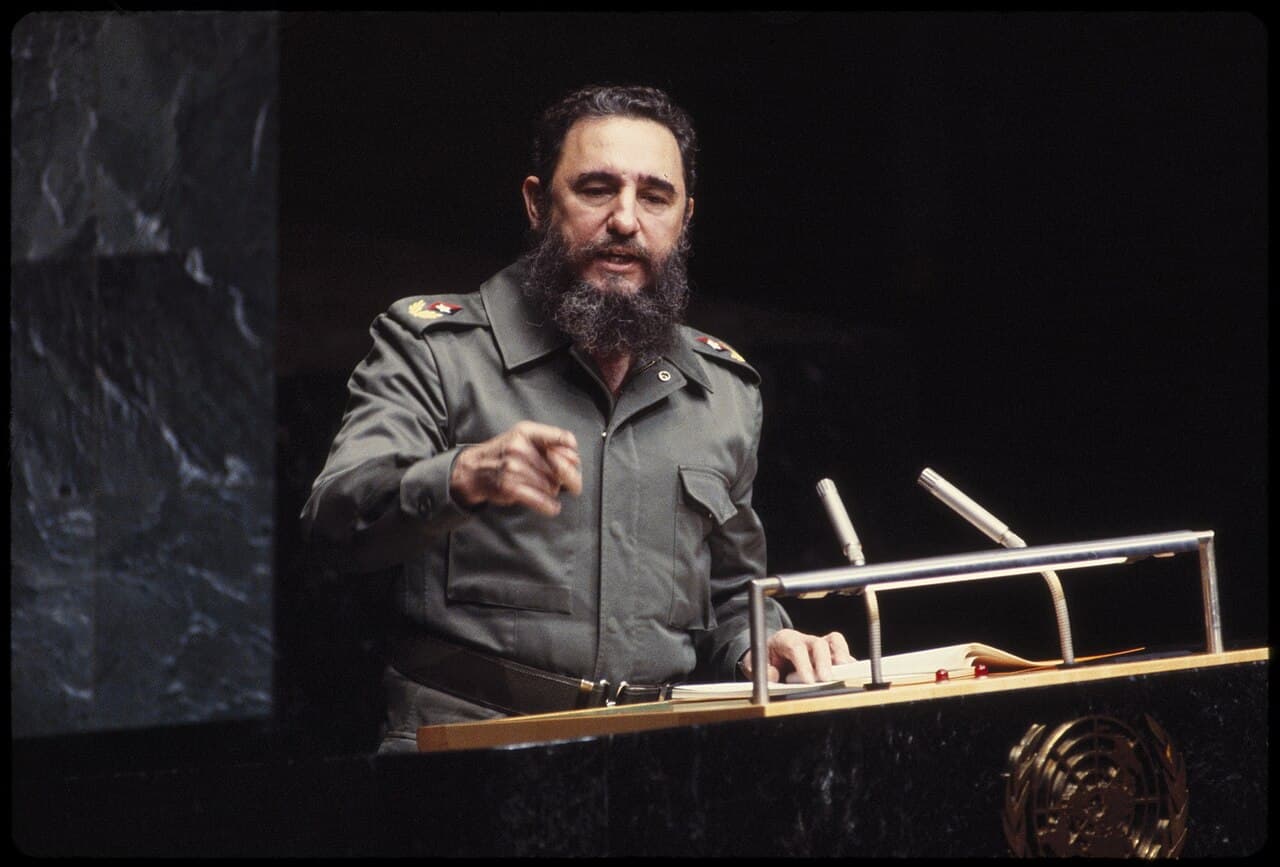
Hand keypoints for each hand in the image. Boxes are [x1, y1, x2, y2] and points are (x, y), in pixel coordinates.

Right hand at [450, 421, 581, 515]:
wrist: (473, 469)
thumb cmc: (503, 454)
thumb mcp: (523, 436)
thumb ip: (549, 441)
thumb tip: (575, 458)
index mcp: (527, 432)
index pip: (564, 439)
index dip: (572, 455)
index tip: (571, 463)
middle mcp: (520, 447)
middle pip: (561, 468)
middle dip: (562, 478)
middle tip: (558, 481)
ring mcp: (514, 468)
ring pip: (552, 485)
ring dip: (552, 491)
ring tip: (541, 488)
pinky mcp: (510, 487)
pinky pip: (540, 500)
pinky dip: (549, 506)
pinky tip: (552, 507)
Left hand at [740, 628, 854, 682]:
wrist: (770, 655)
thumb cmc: (764, 660)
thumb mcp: (754, 664)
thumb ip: (761, 670)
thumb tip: (774, 676)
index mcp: (784, 639)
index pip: (795, 647)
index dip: (803, 663)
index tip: (809, 681)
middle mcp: (804, 639)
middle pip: (818, 643)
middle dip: (824, 661)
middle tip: (826, 679)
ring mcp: (818, 644)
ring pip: (834, 643)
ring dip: (842, 657)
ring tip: (848, 674)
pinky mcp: (829, 653)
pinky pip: (842, 652)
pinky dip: (848, 663)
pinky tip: (852, 676)